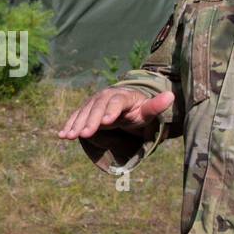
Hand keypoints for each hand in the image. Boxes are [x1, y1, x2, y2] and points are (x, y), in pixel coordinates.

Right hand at [58, 88, 174, 139]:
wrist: (124, 105)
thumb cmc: (138, 110)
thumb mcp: (148, 110)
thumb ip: (156, 106)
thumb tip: (171, 96)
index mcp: (122, 96)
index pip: (116, 102)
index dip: (111, 111)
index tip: (107, 122)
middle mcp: (105, 97)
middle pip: (97, 107)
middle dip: (90, 121)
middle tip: (84, 134)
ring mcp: (93, 103)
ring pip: (84, 112)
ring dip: (76, 124)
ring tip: (69, 137)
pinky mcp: (85, 111)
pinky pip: (76, 117)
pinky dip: (69, 125)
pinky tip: (61, 135)